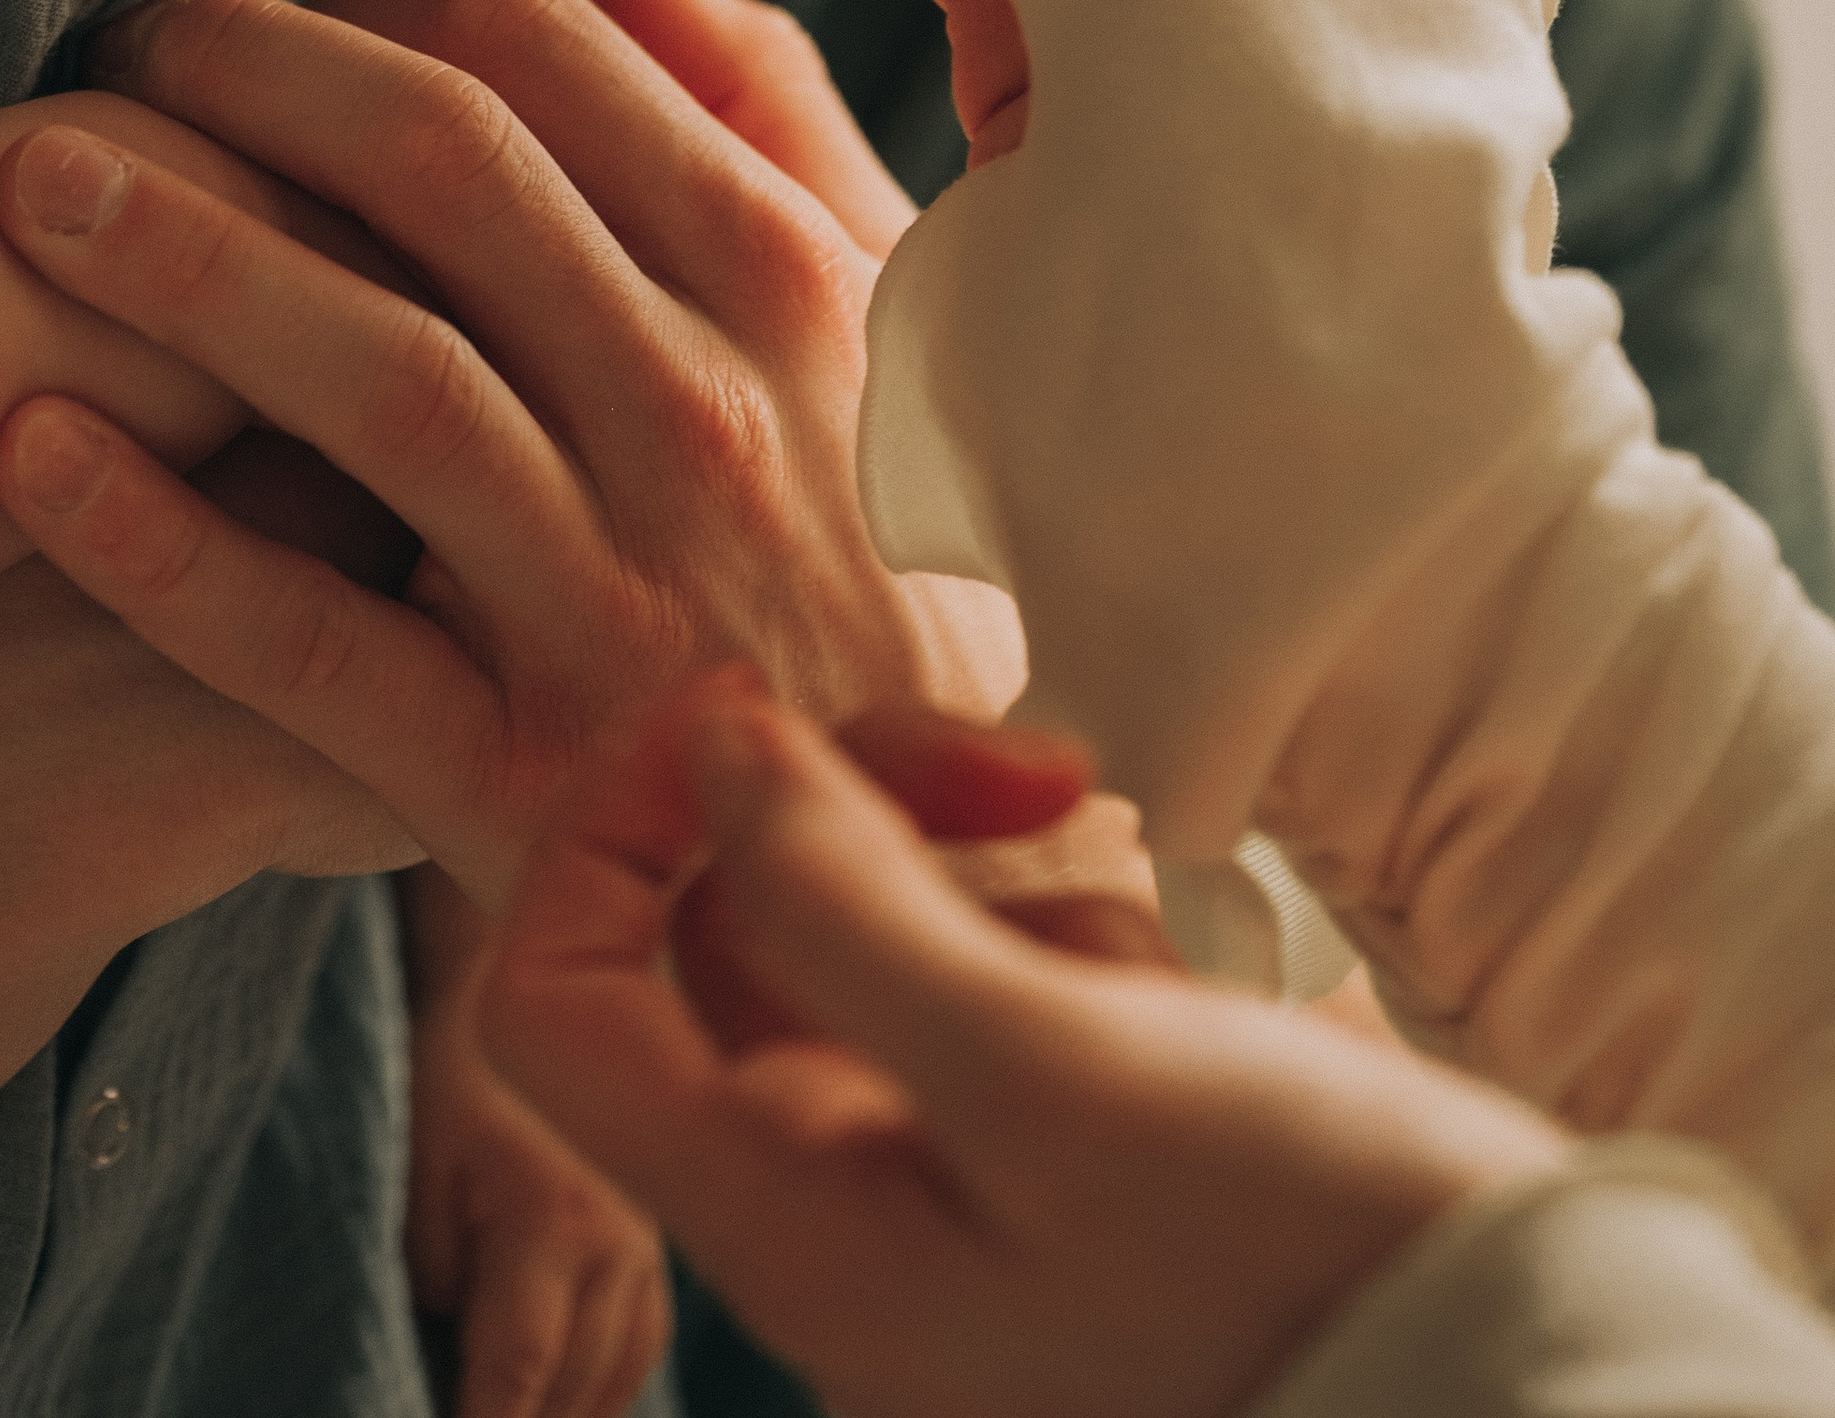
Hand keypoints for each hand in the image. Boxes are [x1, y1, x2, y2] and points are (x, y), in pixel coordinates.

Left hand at [0, 0, 1025, 901]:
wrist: (938, 905)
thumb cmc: (890, 568)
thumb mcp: (889, 327)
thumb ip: (762, 113)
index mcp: (787, 284)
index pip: (549, 55)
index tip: (265, 6)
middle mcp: (711, 418)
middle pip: (447, 169)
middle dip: (254, 79)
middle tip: (118, 52)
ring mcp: (618, 603)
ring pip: (380, 379)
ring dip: (184, 264)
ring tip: (28, 190)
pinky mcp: (523, 786)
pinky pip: (312, 645)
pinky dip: (159, 546)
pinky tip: (26, 455)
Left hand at [403, 861, 670, 1417]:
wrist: (527, 979)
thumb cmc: (451, 1074)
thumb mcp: (416, 1166)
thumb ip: (431, 1272)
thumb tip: (447, 1355)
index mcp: (552, 1224)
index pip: (517, 1376)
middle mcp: (619, 1247)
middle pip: (572, 1397)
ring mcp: (650, 1248)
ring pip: (616, 1384)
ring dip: (562, 1415)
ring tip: (508, 1411)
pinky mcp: (659, 1246)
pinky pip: (639, 1351)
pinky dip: (600, 1390)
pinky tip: (560, 1400)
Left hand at [485, 674, 1567, 1417]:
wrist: (1517, 1376)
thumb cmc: (1291, 1254)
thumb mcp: (1058, 1066)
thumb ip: (845, 901)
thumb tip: (707, 743)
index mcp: (790, 1218)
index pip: (557, 1001)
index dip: (613, 833)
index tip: (756, 722)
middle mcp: (840, 1212)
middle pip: (724, 935)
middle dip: (850, 805)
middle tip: (1020, 761)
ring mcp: (952, 1192)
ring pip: (868, 940)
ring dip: (978, 868)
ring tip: (1125, 893)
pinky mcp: (1061, 1161)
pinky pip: (996, 992)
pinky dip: (1068, 941)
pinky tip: (1182, 984)